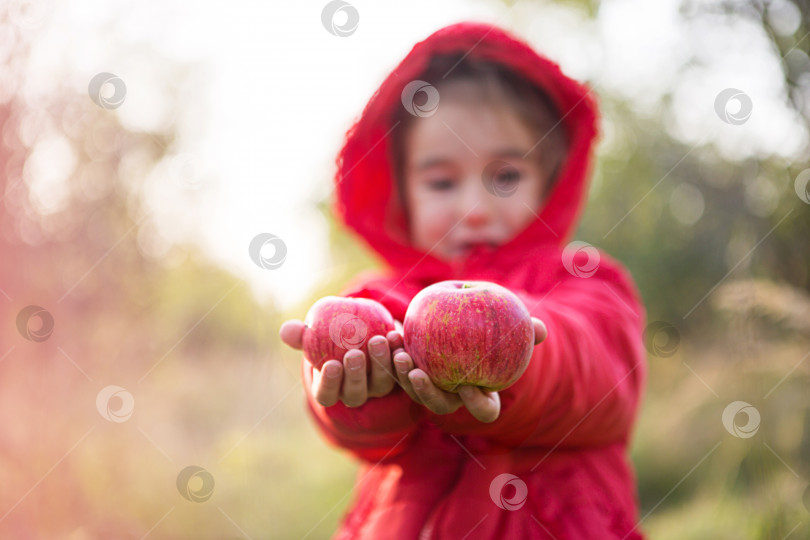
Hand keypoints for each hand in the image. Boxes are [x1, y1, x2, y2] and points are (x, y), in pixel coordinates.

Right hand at [279, 319, 401, 407]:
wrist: (361, 331)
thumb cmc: (330, 335)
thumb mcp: (315, 334)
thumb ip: (302, 334)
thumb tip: (287, 331)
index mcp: (331, 388)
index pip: (326, 395)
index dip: (329, 384)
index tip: (331, 364)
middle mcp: (355, 392)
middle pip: (355, 393)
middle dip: (356, 375)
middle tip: (355, 354)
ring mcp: (378, 387)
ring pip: (381, 384)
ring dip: (381, 364)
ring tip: (378, 340)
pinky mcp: (398, 376)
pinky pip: (401, 370)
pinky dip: (399, 354)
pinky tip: (395, 336)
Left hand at [392, 317, 547, 423]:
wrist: (460, 317)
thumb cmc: (490, 324)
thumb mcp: (507, 324)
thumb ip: (524, 329)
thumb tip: (540, 329)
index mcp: (482, 392)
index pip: (484, 410)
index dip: (477, 405)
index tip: (470, 387)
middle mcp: (454, 396)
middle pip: (440, 406)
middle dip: (427, 394)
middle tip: (419, 374)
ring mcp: (429, 387)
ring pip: (414, 391)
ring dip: (403, 376)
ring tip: (400, 355)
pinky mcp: (409, 373)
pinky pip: (399, 369)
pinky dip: (391, 355)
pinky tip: (390, 335)